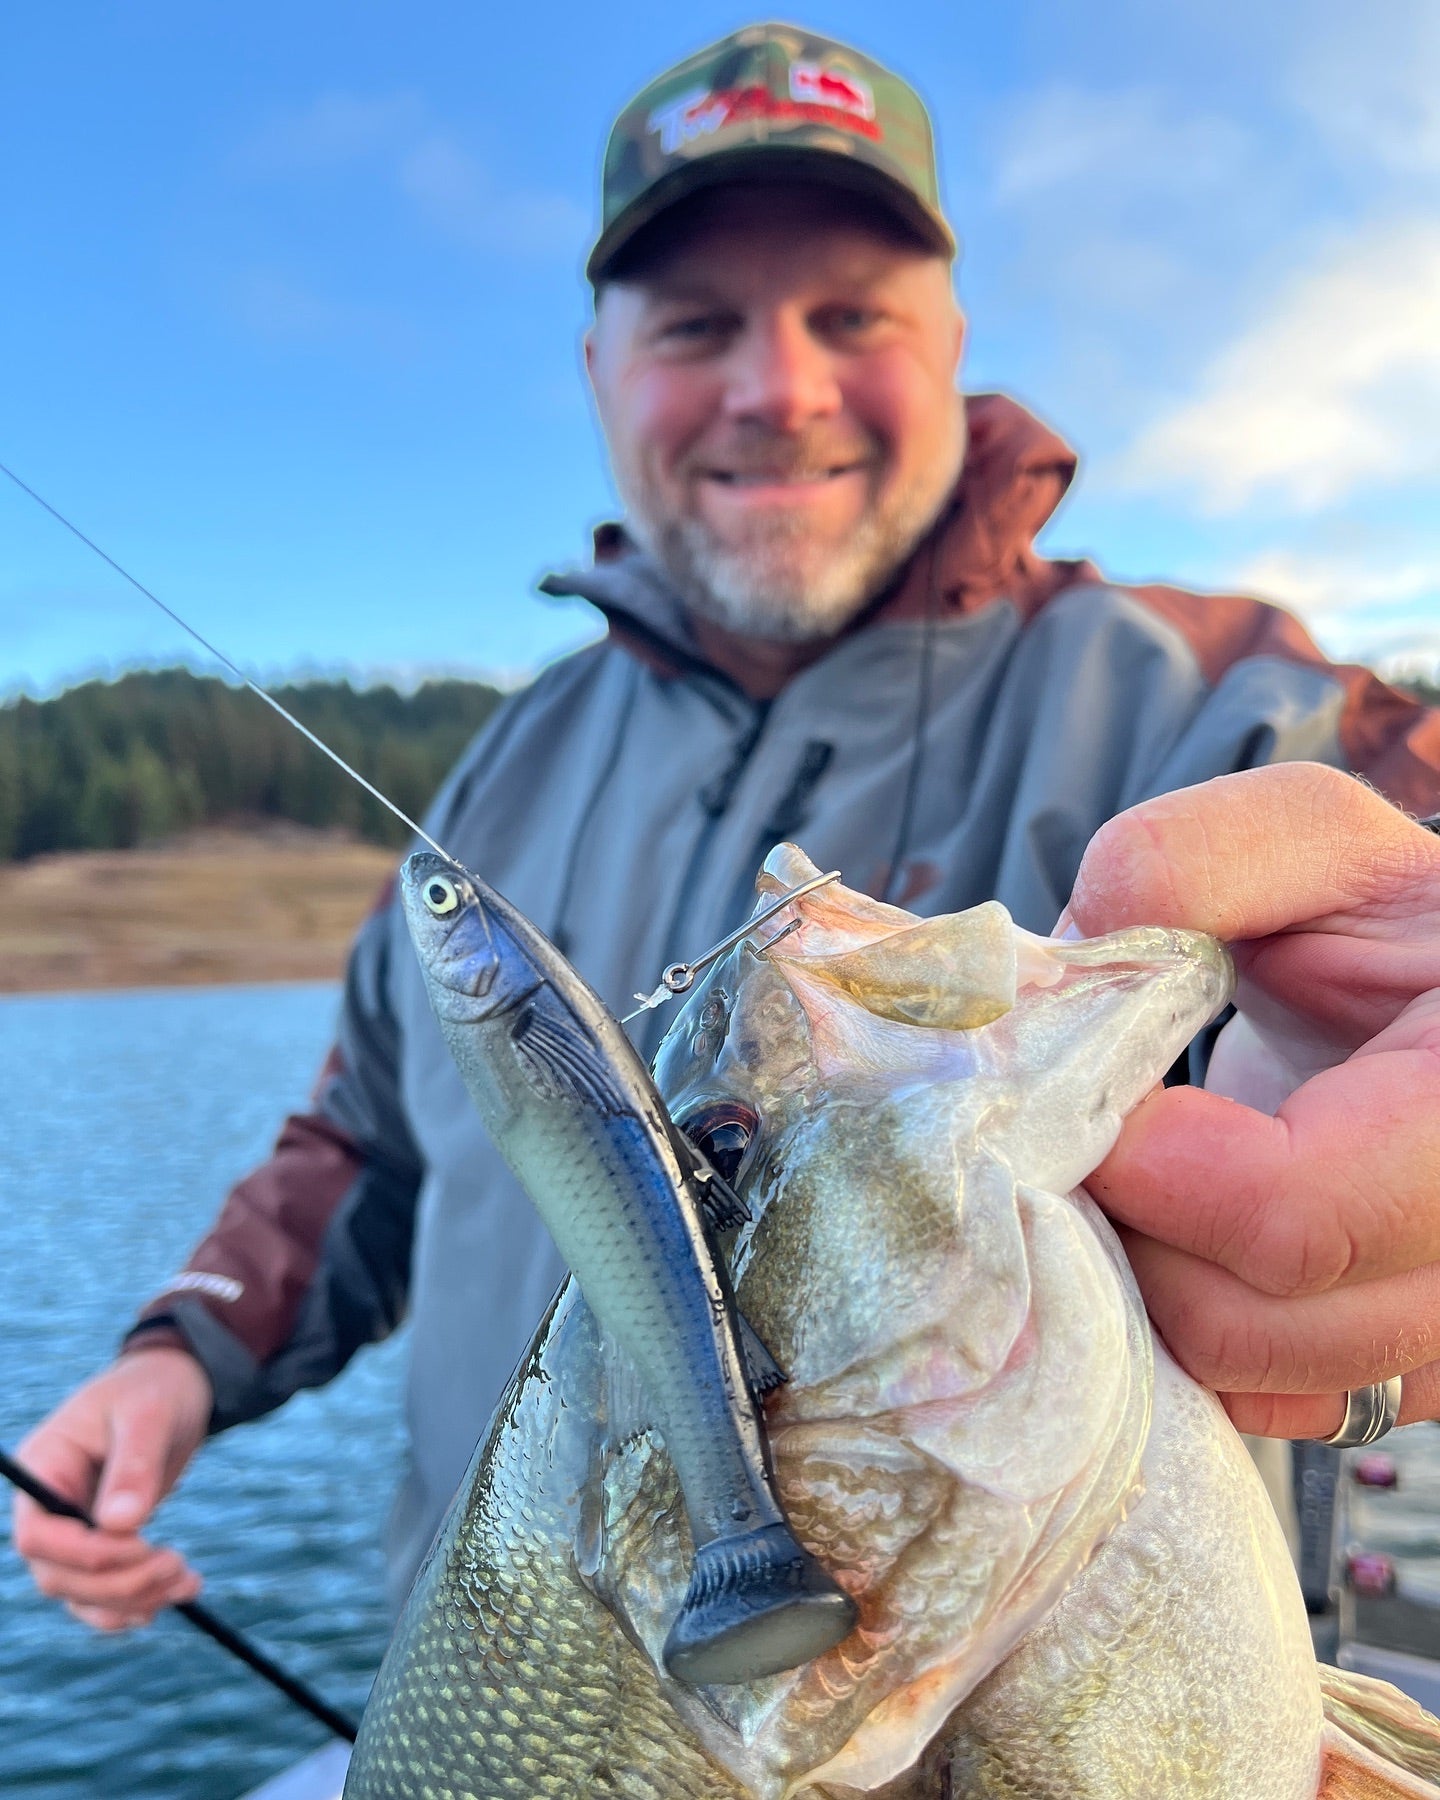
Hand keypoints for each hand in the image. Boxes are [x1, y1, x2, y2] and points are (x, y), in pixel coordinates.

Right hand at [12, 1346, 213, 1628]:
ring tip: (188, 1582)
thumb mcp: (148, 1414)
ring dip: (132, 1600)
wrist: (173, 1388)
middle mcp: (47, 1506)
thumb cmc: (154, 1389)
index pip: (38, 1535)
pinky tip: (175, 1596)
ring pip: (81, 1594)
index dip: (84, 1554)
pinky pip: (101, 1594)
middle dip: (117, 1583)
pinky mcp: (99, 1545)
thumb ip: (135, 1464)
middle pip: (58, 1575)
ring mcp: (70, 1531)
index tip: (142, 1546)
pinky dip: (134, 1604)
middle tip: (177, 1565)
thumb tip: (121, 1524)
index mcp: (43, 1468)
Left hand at [1065, 762, 1439, 1438]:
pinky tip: (1176, 1232)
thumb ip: (1191, 865)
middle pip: (1252, 1322)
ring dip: (1147, 1277)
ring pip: (1246, 1377)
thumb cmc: (1400, 924)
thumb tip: (1061, 976)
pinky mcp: (1413, 1376)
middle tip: (1085, 1133)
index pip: (1296, 1217)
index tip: (1091, 1098)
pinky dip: (1187, 1328)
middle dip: (1128, 1226)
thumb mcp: (1317, 845)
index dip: (1151, 1170)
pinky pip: (1263, 1402)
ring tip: (1132, 1168)